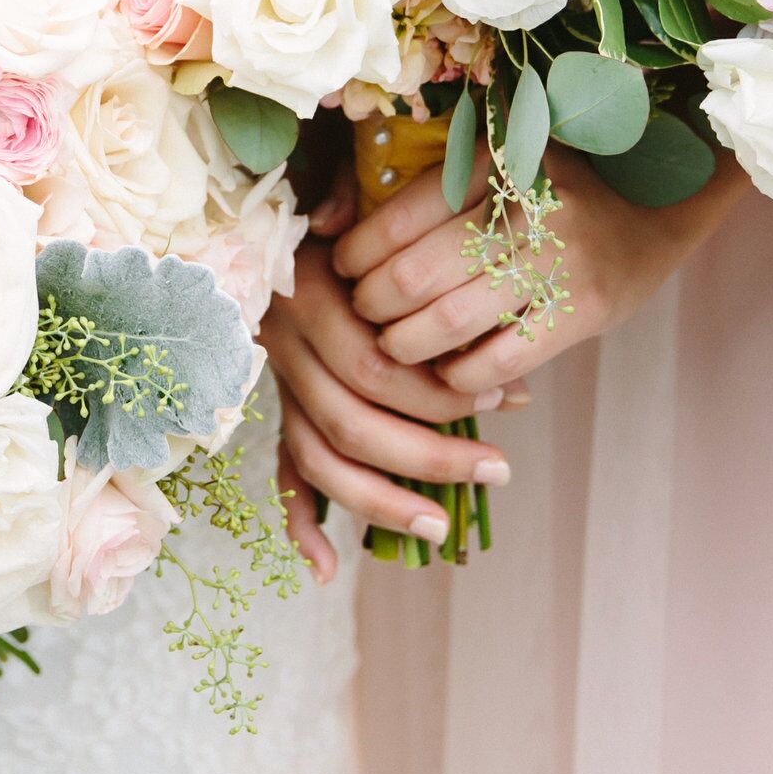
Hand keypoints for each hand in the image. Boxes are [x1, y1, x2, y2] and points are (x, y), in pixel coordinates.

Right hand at [265, 238, 510, 567]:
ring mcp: (277, 382)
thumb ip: (393, 234)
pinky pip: (283, 470)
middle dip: (430, 455)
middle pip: (352, 423)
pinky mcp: (277, 406)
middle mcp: (283, 347)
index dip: (441, 391)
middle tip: (498, 469)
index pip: (375, 368)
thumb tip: (424, 296)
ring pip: (319, 458)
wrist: (264, 218)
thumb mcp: (364, 205)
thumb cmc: (338, 212)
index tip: (509, 397)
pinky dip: (299, 522)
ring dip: (379, 501)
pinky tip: (326, 568)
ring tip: (442, 527)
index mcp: (307, 296)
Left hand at [332, 147, 733, 399]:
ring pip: (449, 322)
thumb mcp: (487, 169)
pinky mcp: (584, 308)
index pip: (397, 219)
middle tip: (365, 315)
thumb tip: (321, 222)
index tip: (344, 272)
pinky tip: (448, 371)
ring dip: (406, 346)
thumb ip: (406, 190)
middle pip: (413, 276)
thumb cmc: (547, 194)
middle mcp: (526, 205)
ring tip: (396, 346)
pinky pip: (499, 358)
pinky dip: (460, 375)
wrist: (655, 214)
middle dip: (372, 307)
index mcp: (493, 160)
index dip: (356, 255)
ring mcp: (559, 258)